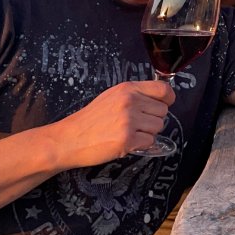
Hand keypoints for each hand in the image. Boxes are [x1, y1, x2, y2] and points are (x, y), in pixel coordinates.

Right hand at [49, 81, 175, 165]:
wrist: (68, 140)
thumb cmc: (90, 120)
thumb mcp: (112, 97)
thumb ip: (135, 95)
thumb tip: (160, 100)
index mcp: (128, 89)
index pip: (163, 89)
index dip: (167, 99)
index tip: (162, 105)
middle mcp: (130, 101)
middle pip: (163, 111)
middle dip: (153, 120)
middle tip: (136, 125)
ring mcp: (129, 120)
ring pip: (159, 127)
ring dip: (147, 133)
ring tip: (128, 133)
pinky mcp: (127, 139)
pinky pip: (150, 142)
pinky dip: (141, 145)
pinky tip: (126, 143)